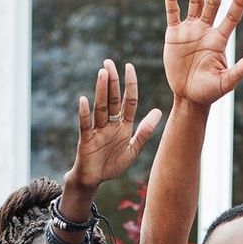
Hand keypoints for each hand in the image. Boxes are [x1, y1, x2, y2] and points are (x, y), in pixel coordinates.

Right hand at [67, 61, 164, 194]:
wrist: (94, 180)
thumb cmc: (112, 165)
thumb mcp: (133, 149)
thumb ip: (144, 131)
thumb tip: (159, 111)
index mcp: (123, 126)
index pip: (129, 102)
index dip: (130, 85)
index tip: (129, 66)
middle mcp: (110, 124)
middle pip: (113, 100)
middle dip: (112, 82)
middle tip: (109, 63)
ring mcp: (97, 130)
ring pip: (100, 108)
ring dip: (101, 91)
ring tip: (102, 73)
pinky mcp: (86, 140)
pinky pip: (85, 125)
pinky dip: (84, 113)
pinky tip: (83, 100)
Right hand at [162, 0, 242, 106]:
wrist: (188, 97)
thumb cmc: (209, 92)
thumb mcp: (226, 83)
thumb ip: (240, 70)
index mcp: (219, 40)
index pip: (232, 16)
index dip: (238, 2)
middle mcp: (206, 30)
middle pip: (213, 1)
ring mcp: (190, 30)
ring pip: (194, 1)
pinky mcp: (174, 34)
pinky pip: (172, 12)